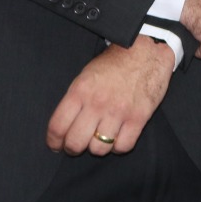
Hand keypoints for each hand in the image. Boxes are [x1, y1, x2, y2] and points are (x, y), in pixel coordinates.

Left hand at [46, 38, 173, 155]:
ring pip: (99, 149)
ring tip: (100, 139)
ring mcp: (119, 111)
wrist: (146, 52)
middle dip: (73, 148)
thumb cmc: (114, 64)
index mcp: (80, 90)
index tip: (56, 145)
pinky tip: (118, 138)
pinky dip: (118, 147)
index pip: (58, 127)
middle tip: (77, 146)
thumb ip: (75, 100)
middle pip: (76, 142)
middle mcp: (98, 103)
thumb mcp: (86, 75)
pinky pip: (123, 146)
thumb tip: (64, 127)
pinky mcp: (139, 117)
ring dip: (98, 147)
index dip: (53, 141)